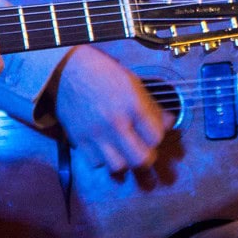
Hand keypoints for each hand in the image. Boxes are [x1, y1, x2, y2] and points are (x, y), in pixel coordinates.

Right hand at [54, 45, 173, 173]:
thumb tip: (169, 123)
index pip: (156, 137)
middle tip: (143, 152)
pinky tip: (104, 147)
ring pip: (117, 167)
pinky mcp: (79, 140)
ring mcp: (96, 133)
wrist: (68, 70)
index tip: (152, 134)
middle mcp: (116, 122)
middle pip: (140, 159)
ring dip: (124, 162)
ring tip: (123, 151)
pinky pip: (96, 163)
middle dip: (146, 159)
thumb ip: (152, 106)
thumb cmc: (104, 74)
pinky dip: (102, 159)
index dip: (157, 138)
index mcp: (133, 104)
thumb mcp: (133, 83)